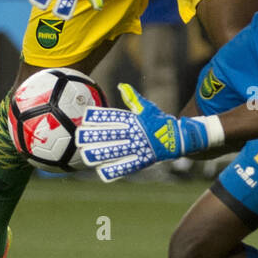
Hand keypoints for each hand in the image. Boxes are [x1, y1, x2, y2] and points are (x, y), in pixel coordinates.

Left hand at [75, 84, 214, 181]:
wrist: (179, 138)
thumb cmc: (160, 121)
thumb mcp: (148, 108)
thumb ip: (133, 97)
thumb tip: (121, 85)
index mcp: (135, 119)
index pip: (114, 117)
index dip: (99, 117)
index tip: (85, 117)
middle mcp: (135, 133)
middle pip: (110, 135)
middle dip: (93, 136)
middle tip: (78, 137)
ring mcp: (138, 148)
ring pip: (115, 152)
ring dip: (99, 154)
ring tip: (85, 155)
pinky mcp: (142, 161)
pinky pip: (126, 166)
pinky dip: (113, 169)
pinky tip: (100, 171)